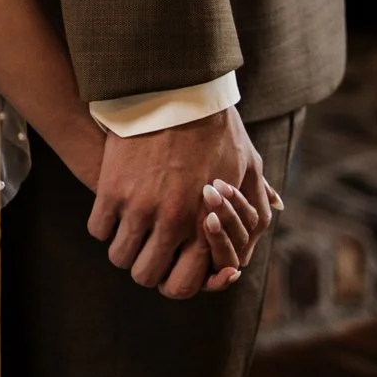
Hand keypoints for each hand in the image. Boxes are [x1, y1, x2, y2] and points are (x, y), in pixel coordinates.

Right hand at [87, 106, 273, 299]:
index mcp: (204, 227)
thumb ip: (258, 197)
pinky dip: (104, 224)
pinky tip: (112, 210)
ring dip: (123, 247)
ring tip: (128, 228)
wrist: (174, 91)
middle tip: (145, 247)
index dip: (172, 281)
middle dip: (145, 266)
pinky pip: (98, 229)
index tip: (168, 264)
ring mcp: (139, 209)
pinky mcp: (112, 189)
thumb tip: (277, 209)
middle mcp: (172, 224)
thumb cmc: (215, 126)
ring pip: (119, 256)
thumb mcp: (247, 162)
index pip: (183, 285)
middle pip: (145, 275)